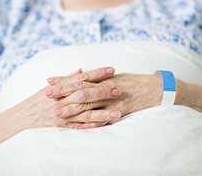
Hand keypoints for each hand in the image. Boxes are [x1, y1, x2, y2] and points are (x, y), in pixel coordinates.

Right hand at [17, 67, 121, 128]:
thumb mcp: (50, 87)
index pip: (81, 78)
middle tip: (118, 89)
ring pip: (85, 113)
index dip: (97, 73)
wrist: (21, 119)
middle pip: (85, 94)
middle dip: (102, 92)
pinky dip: (92, 127)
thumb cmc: (37, 101)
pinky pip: (79, 128)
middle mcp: (61, 100)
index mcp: (60, 88)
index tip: (111, 69)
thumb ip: (67, 79)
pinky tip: (105, 126)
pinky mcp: (62, 128)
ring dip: (103, 113)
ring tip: (119, 112)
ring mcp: (62, 115)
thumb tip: (81, 69)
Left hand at [47, 69, 162, 128]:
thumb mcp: (114, 77)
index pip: (79, 79)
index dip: (64, 81)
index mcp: (103, 78)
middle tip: (46, 95)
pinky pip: (104, 118)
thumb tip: (81, 75)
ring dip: (72, 109)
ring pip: (89, 105)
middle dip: (62, 93)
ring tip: (57, 113)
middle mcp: (106, 88)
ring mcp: (113, 100)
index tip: (49, 81)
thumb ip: (98, 78)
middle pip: (80, 91)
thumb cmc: (133, 82)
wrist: (155, 89)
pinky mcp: (120, 111)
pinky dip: (91, 122)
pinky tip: (79, 126)